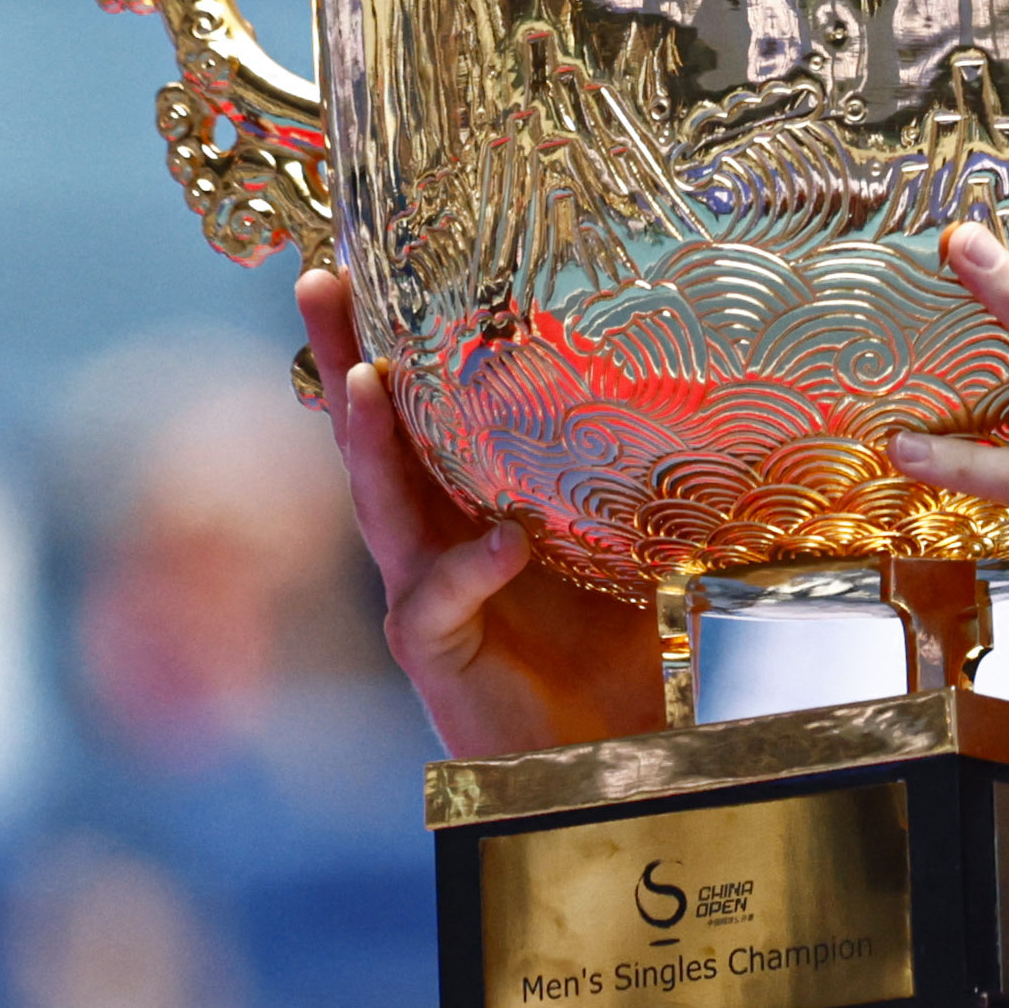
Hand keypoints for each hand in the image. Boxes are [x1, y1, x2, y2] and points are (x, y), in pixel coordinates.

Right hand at [296, 267, 662, 761]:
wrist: (610, 749)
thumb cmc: (617, 647)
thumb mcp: (633, 541)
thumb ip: (630, 475)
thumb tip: (688, 387)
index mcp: (469, 499)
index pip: (420, 407)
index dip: (391, 337)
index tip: (372, 258)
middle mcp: (431, 535)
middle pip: (370, 434)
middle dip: (341, 355)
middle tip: (319, 280)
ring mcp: (421, 590)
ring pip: (378, 502)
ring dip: (368, 440)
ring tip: (364, 379)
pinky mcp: (432, 649)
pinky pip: (434, 598)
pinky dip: (470, 565)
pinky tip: (503, 539)